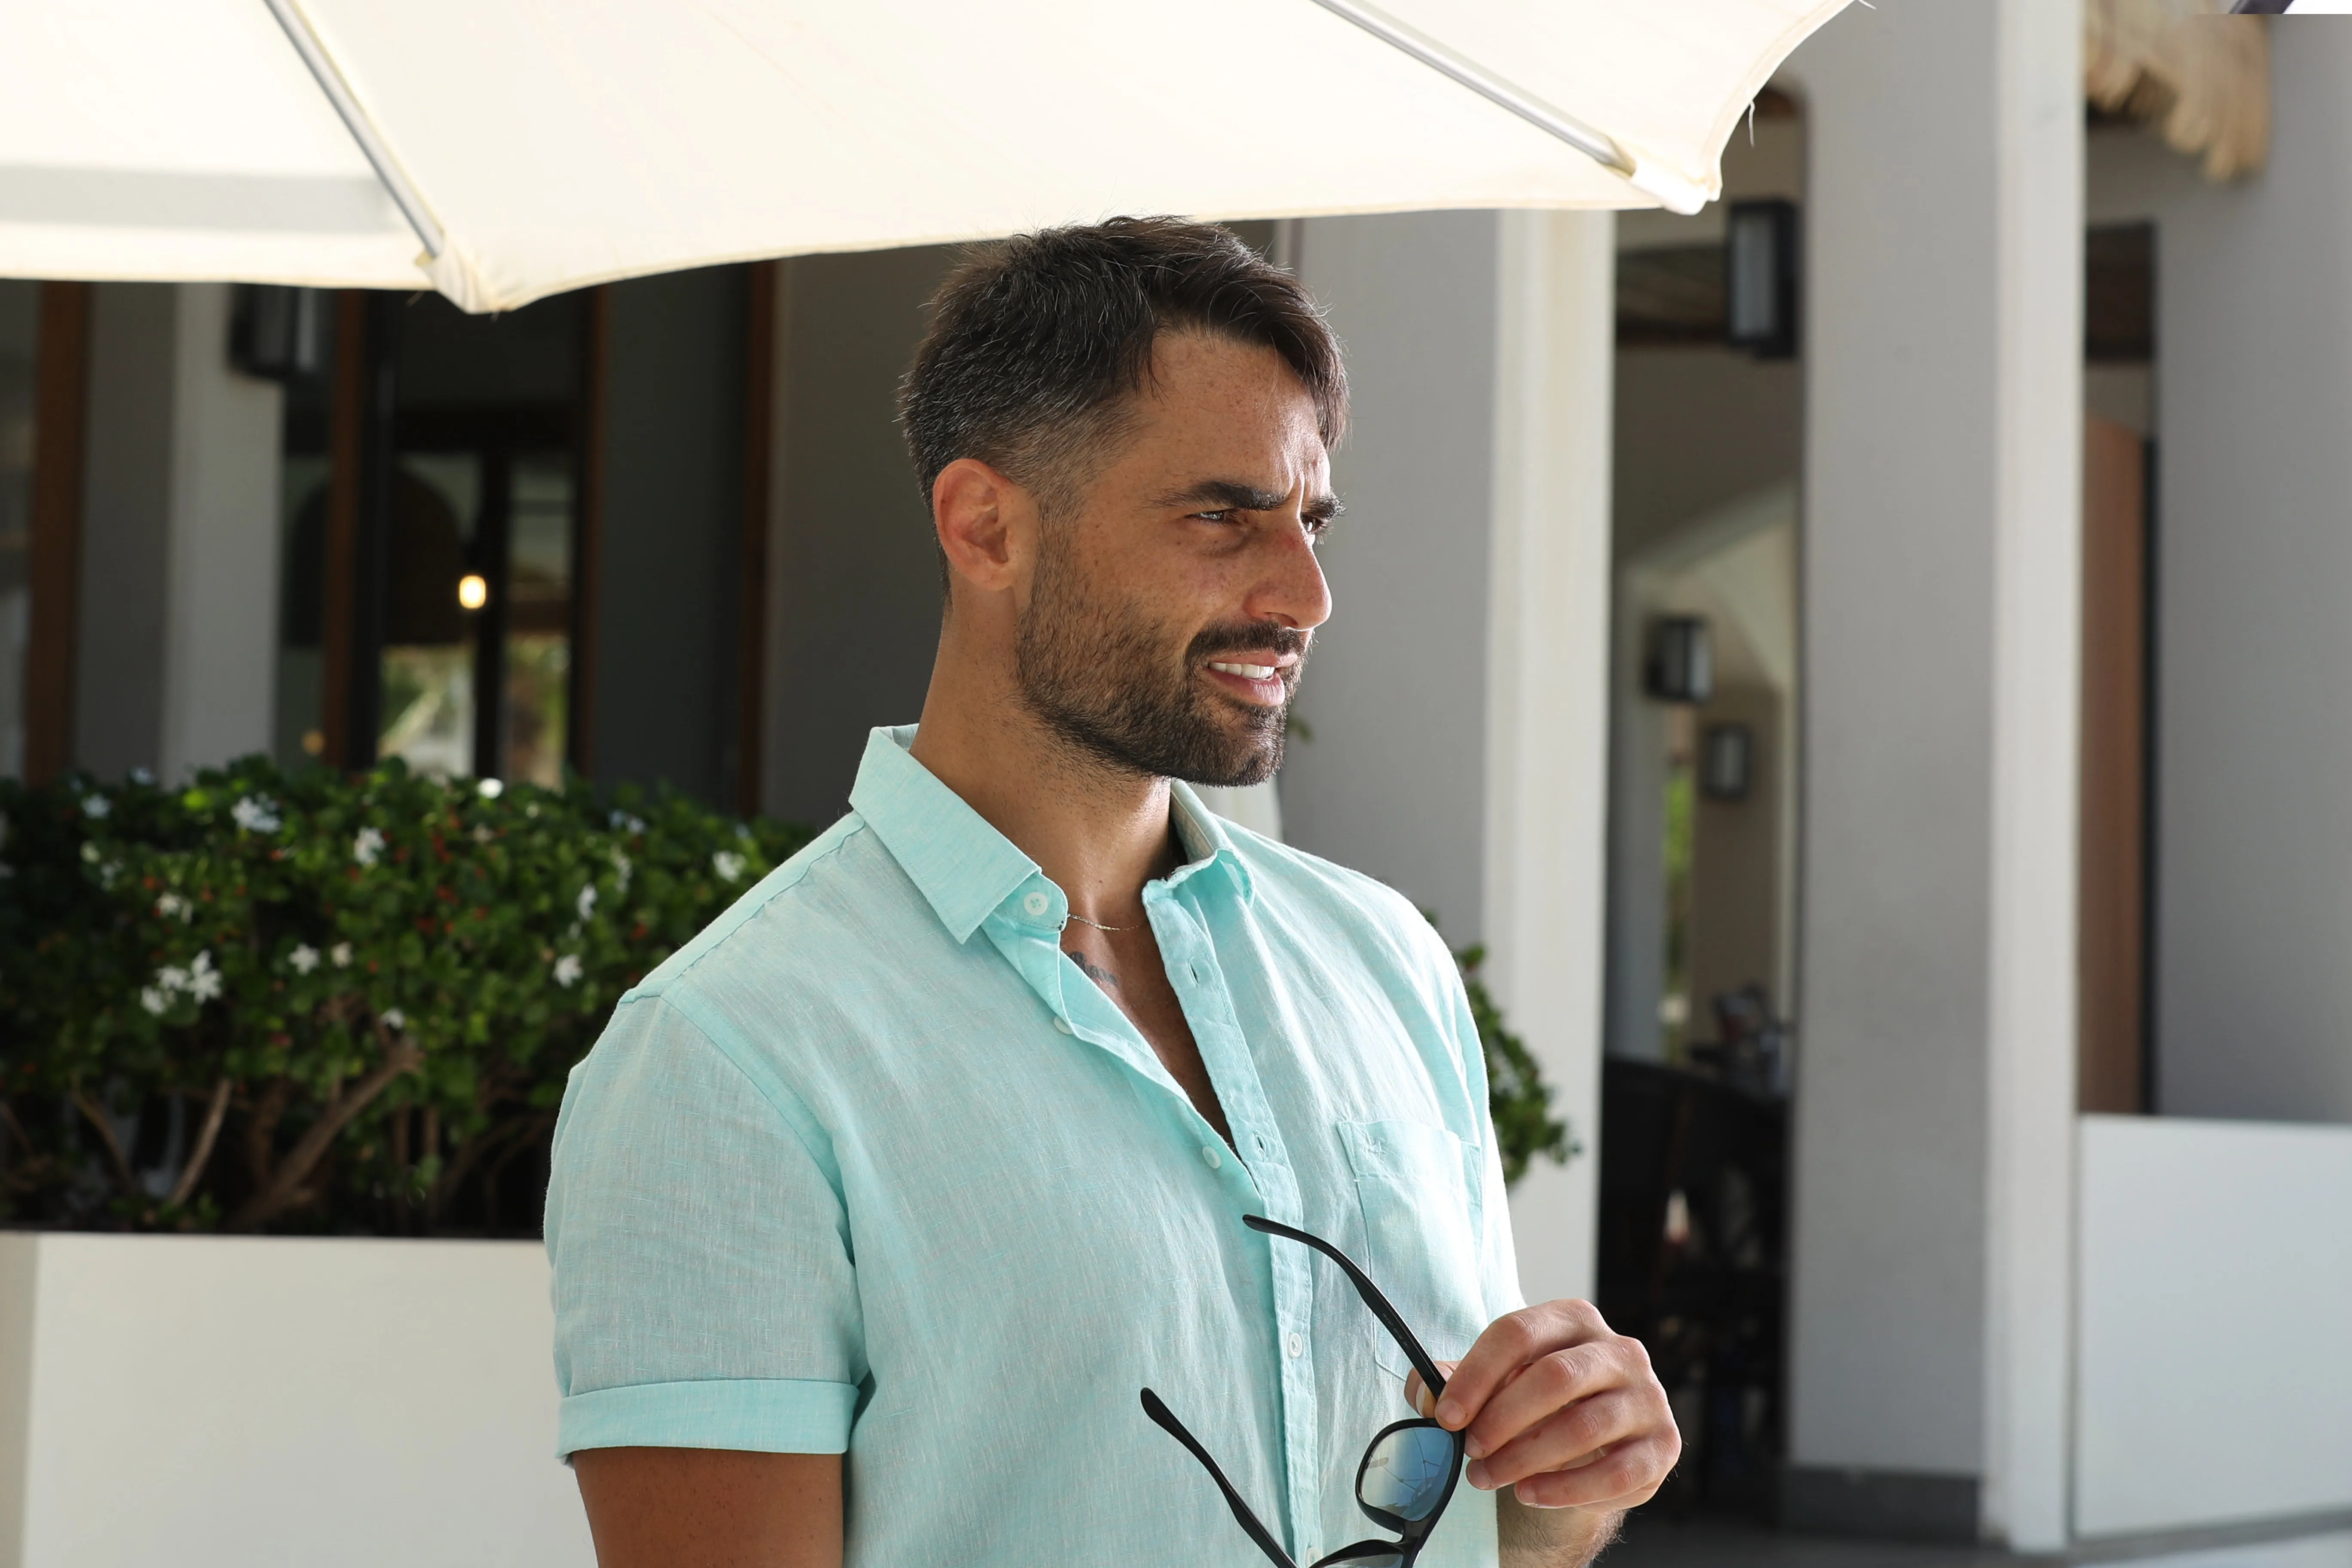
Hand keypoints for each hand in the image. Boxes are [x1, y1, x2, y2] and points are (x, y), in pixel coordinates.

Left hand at [1405, 1300, 1677, 1512]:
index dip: (1476, 1375)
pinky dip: (1565, 1489)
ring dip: (1526, 1457)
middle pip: (1555, 1377)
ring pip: (1584, 1425)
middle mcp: (1620, 1350)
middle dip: (1502, 1418)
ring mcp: (1648, 1397)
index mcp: (1574, 1319)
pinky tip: (1529, 1494)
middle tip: (1470, 1451)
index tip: (1445, 1415)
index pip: (1518, 1333)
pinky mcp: (1662, 1446)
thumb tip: (1424, 1390)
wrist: (1593, 1448)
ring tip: (1487, 1477)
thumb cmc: (1537, 1405)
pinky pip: (1616, 1473)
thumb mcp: (1497, 1384)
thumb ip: (1455, 1382)